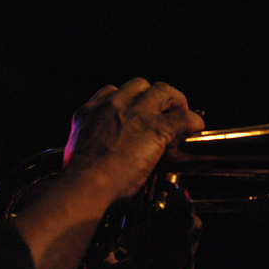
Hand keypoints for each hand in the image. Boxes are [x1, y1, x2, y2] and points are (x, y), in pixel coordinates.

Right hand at [63, 78, 204, 202]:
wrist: (86, 182)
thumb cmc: (79, 176)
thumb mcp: (74, 149)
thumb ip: (87, 143)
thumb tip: (92, 153)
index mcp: (90, 111)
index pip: (111, 92)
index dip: (126, 101)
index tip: (132, 111)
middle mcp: (113, 105)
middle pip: (138, 85)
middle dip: (151, 96)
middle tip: (159, 111)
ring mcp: (136, 113)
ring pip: (162, 90)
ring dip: (173, 101)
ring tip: (179, 113)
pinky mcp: (156, 127)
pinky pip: (183, 117)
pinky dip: (192, 121)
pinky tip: (193, 128)